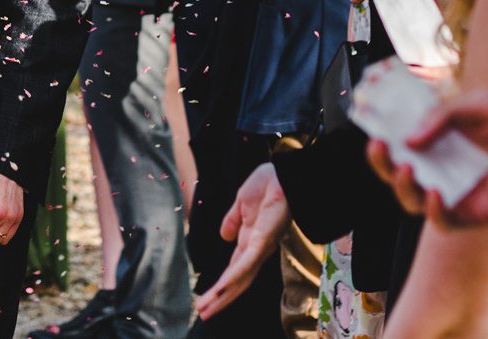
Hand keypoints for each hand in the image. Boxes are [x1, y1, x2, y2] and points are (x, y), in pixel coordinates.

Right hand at [198, 163, 289, 316]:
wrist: (285, 174)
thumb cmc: (269, 184)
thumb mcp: (242, 202)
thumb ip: (232, 220)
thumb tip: (224, 237)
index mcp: (250, 241)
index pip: (234, 269)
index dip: (221, 284)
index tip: (206, 297)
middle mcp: (256, 250)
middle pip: (236, 281)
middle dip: (220, 298)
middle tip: (202, 313)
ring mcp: (260, 248)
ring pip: (239, 279)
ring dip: (222, 295)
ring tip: (205, 309)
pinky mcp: (262, 242)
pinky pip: (244, 264)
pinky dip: (232, 278)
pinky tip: (220, 288)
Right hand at [369, 90, 487, 226]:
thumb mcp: (482, 104)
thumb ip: (442, 115)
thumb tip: (408, 138)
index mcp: (442, 134)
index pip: (400, 133)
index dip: (379, 127)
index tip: (364, 116)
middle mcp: (444, 162)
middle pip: (396, 167)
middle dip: (380, 159)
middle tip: (378, 145)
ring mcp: (457, 188)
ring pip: (412, 196)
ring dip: (399, 184)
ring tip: (404, 167)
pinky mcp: (474, 213)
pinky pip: (443, 221)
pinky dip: (433, 211)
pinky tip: (437, 193)